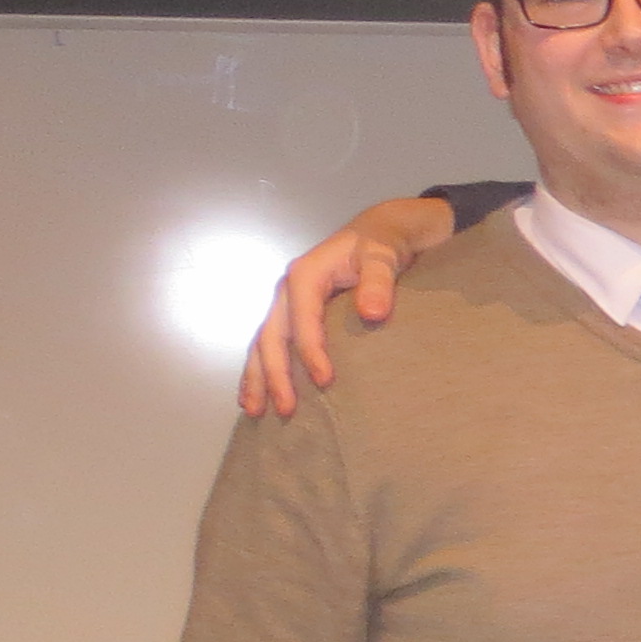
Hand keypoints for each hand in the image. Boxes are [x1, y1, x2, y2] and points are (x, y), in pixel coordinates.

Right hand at [240, 196, 457, 415]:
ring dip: (257, 377)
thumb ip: (379, 281)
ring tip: (257, 410)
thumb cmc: (382, 243)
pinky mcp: (291, 313)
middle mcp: (287, 290)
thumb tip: (371, 313)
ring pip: (263, 343)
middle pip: (272, 335)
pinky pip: (270, 343)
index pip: (302, 319)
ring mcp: (285, 302)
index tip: (324, 381)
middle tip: (285, 410)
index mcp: (305, 275)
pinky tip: (255, 394)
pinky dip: (260, 368)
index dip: (310, 351)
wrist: (378, 231)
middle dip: (274, 374)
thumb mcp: (385, 254)